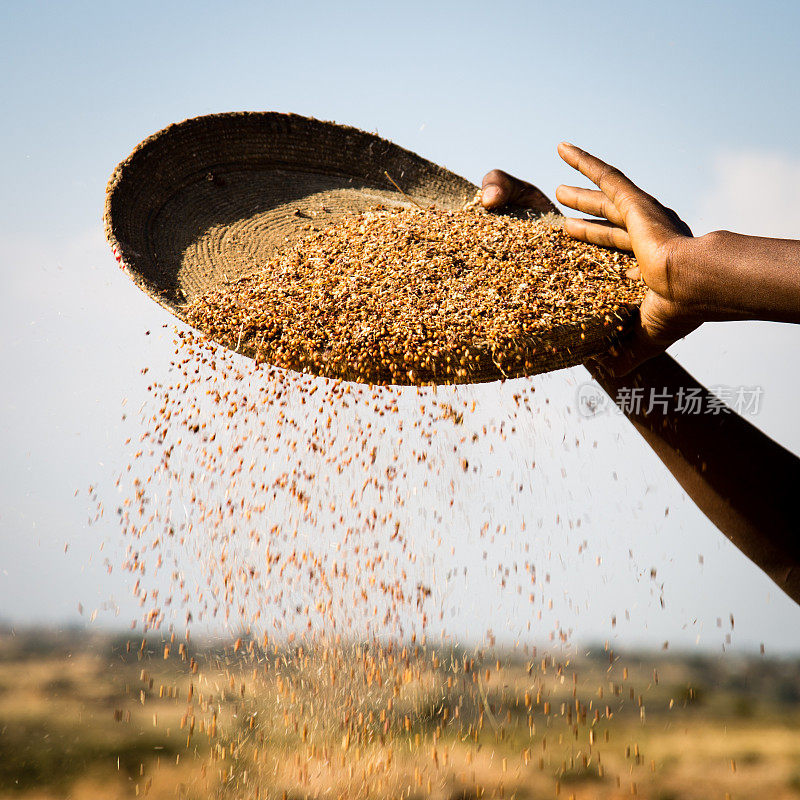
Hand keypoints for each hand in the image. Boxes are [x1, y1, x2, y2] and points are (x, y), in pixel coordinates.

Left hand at [482, 145, 699, 374]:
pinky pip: (605, 176)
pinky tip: (561, 148)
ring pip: (603, 199)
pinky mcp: (635, 201)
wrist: (695, 285)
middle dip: (585, 218)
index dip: (596, 247)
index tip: (576, 246)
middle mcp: (647, 236)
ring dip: (581, 193)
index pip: (616, 252)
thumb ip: (624, 351)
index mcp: (651, 263)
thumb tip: (606, 373)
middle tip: (561, 215)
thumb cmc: (676, 312)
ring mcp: (641, 216)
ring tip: (557, 190)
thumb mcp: (643, 335)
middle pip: (606, 224)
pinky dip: (583, 161)